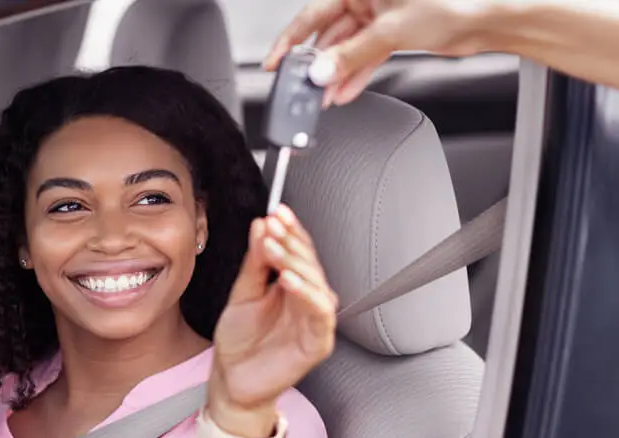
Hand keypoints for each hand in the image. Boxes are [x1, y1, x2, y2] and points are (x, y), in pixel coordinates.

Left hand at [207, 206, 336, 436]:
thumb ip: (254, 263)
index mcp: (293, 286)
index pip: (298, 252)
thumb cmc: (239, 341)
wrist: (232, 380)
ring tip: (275, 247)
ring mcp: (315, 321)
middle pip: (309, 264)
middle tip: (274, 225)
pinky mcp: (318, 342)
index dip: (290, 231)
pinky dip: (305, 293)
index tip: (277, 212)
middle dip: (291, 242)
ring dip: (295, 262)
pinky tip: (288, 279)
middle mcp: (308, 300)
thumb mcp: (241, 294)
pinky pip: (319, 313)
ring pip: (316, 283)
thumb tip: (261, 226)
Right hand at [265, 0, 494, 105]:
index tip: (275, 63)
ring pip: (347, 48)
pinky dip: (355, 74)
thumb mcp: (392, 29)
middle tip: (302, 88)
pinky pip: (365, 56)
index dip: (290, 40)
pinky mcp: (392, 32)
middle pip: (328, 34)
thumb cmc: (454, 1)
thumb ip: (351, 55)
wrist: (491, 17)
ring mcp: (380, 15)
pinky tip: (344, 92)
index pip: (312, 13)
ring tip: (323, 98)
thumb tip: (321, 71)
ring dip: (336, 74)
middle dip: (317, 64)